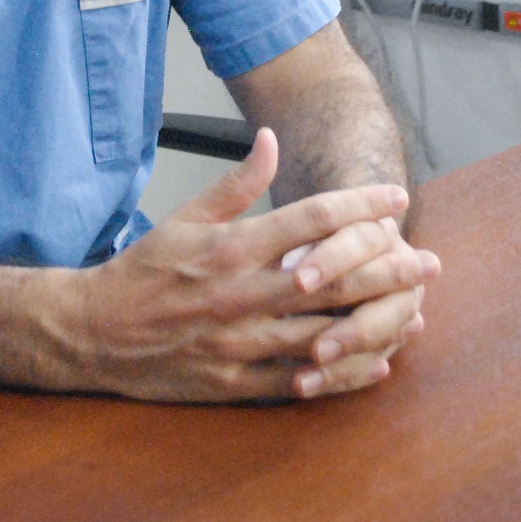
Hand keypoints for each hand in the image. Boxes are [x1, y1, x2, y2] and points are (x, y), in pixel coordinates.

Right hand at [54, 127, 439, 402]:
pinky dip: (341, 374)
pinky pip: (299, 381)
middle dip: (387, 267)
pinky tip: (375, 365)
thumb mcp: (185, 218)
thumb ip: (235, 183)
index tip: (393, 196)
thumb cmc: (142, 272)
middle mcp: (241, 294)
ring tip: (416, 313)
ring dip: (374, 323)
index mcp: (231, 248)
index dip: (359, 205)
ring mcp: (239, 342)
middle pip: (330, 278)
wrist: (92, 333)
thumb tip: (271, 140)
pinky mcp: (234, 381)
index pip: (309, 220)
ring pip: (323, 332)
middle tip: (429, 261)